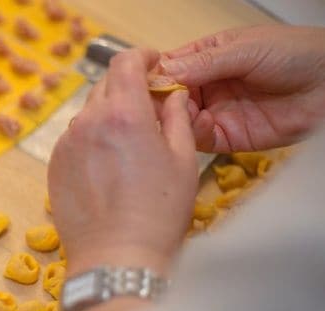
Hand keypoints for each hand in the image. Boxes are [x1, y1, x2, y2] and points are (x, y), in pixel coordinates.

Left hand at [50, 49, 197, 277]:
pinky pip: (75, 140)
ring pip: (89, 114)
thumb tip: (173, 96)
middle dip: (127, 89)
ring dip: (108, 117)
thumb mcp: (183, 161)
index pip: (125, 63)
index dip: (141, 58)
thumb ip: (177, 118)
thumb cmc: (156, 214)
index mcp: (124, 114)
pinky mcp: (54, 166)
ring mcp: (66, 145)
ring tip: (129, 145)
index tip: (152, 65)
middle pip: (106, 86)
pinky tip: (109, 167)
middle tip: (148, 109)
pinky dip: (91, 141)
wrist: (115, 258)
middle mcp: (88, 123)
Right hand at [160, 25, 324, 152]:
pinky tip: (196, 123)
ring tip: (173, 113)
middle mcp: (208, 85)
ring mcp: (217, 112)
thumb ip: (203, 63)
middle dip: (158, 100)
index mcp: (208, 57)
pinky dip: (192, 133)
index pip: (170, 66)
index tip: (137, 80)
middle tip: (148, 103)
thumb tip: (162, 72)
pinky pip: (200, 139)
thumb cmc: (295, 54)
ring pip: (180, 119)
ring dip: (172, 117)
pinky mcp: (228, 137)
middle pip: (169, 96)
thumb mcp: (245, 49)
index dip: (153, 73)